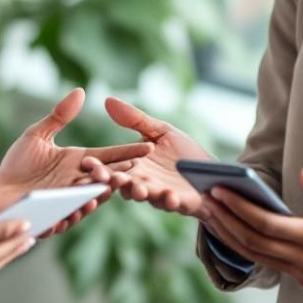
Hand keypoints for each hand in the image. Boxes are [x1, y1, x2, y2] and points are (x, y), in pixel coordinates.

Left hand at [0, 89, 153, 236]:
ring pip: (87, 201)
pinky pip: (64, 218)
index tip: (149, 146)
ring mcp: (66, 202)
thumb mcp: (37, 136)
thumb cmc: (18, 163)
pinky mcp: (51, 217)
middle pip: (102, 180)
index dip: (128, 152)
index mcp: (78, 162)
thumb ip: (59, 116)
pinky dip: (70, 215)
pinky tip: (72, 210)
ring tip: (100, 193)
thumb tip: (80, 91)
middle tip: (130, 172)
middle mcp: (76, 183)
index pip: (108, 157)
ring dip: (94, 198)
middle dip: (117, 177)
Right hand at [80, 96, 213, 216]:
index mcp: (135, 165)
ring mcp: (159, 193)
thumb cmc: (185, 153)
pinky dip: (169, 200)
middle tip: (107, 178)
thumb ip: (135, 120)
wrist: (213, 173)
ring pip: (144, 194)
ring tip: (137, 188)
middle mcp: (142, 182)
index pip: (113, 165)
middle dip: (115, 181)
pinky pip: (171, 203)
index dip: (100, 166)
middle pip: (123, 183)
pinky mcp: (178, 202)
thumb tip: (107, 100)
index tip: (88, 162)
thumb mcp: (161, 131)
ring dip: (139, 192)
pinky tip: (170, 196)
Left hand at [201, 168, 302, 299]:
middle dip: (226, 220)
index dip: (241, 209)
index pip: (270, 225)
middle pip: (255, 242)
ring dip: (229, 235)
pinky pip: (267, 263)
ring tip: (210, 214)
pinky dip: (245, 246)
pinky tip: (232, 230)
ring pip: (256, 257)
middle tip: (205, 199)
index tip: (221, 192)